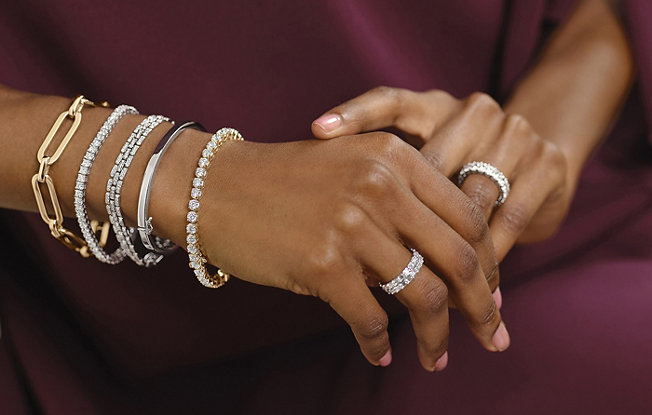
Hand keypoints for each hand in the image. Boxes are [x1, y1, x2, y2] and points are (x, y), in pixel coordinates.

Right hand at [161, 132, 508, 370]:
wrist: (215, 186)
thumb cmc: (286, 182)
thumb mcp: (354, 167)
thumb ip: (404, 201)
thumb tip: (448, 263)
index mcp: (396, 158)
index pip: (469, 218)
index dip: (490, 264)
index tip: (493, 296)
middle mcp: (381, 186)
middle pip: (460, 259)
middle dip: (482, 307)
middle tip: (491, 337)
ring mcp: (352, 224)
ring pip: (422, 295)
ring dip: (437, 336)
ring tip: (436, 358)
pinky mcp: (321, 262)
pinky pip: (369, 318)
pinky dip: (378, 343)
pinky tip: (380, 354)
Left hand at [312, 87, 570, 260]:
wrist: (540, 166)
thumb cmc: (463, 175)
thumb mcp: (426, 170)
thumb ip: (391, 188)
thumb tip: (339, 230)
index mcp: (434, 106)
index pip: (389, 101)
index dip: (354, 113)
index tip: (318, 131)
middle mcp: (474, 111)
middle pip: (434, 167)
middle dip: (411, 220)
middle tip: (377, 259)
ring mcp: (515, 134)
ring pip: (472, 201)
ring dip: (452, 250)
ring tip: (429, 295)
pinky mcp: (547, 163)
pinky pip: (509, 218)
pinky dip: (488, 255)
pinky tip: (474, 285)